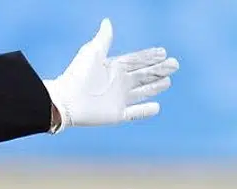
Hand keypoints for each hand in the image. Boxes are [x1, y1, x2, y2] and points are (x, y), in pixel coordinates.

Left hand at [43, 19, 177, 132]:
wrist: (65, 100)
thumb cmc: (77, 75)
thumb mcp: (92, 53)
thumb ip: (104, 38)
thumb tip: (107, 21)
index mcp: (112, 68)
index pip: (136, 60)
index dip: (149, 56)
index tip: (163, 51)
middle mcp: (117, 84)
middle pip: (143, 75)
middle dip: (158, 70)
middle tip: (174, 64)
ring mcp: (117, 100)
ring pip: (142, 92)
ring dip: (155, 87)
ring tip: (168, 82)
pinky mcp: (115, 115)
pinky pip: (134, 113)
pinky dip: (145, 111)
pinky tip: (157, 107)